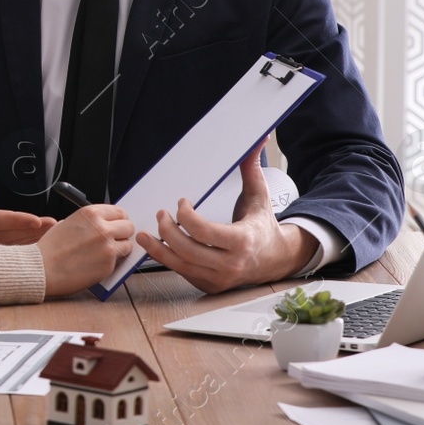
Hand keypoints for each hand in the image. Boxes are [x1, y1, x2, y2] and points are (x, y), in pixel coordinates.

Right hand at [35, 202, 134, 296]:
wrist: (41, 268)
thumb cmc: (50, 248)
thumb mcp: (68, 223)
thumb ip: (89, 222)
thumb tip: (105, 225)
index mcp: (91, 214)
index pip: (120, 212)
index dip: (119, 219)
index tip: (118, 224)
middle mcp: (102, 228)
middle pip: (129, 227)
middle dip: (123, 233)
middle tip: (115, 239)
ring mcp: (107, 247)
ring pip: (128, 245)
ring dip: (120, 249)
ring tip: (105, 253)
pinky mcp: (109, 265)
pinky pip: (118, 261)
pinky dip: (111, 263)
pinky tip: (96, 263)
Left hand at [135, 141, 317, 294]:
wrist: (277, 258)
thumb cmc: (263, 225)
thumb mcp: (260, 195)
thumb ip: (253, 167)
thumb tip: (259, 138)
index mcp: (243, 240)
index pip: (203, 231)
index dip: (185, 215)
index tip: (181, 203)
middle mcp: (231, 264)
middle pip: (187, 249)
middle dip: (166, 230)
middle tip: (160, 215)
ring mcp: (221, 278)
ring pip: (181, 266)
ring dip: (159, 249)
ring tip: (145, 235)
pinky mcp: (212, 286)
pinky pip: (183, 274)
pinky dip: (168, 260)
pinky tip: (158, 247)